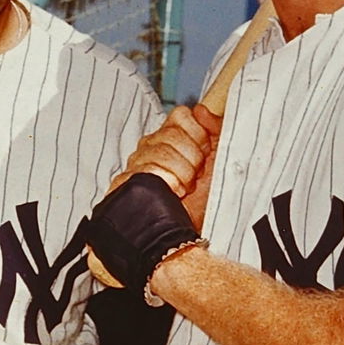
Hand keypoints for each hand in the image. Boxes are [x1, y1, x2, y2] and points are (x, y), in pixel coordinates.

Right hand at [119, 103, 219, 228]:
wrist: (191, 235)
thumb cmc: (205, 200)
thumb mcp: (220, 159)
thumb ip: (215, 128)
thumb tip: (200, 109)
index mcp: (172, 138)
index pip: (180, 117)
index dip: (197, 135)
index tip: (205, 154)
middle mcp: (151, 147)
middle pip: (170, 134)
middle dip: (190, 159)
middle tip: (194, 178)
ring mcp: (135, 165)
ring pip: (158, 152)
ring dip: (179, 174)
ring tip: (182, 190)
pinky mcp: (123, 184)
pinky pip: (142, 172)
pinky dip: (162, 183)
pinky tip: (169, 194)